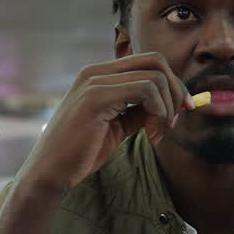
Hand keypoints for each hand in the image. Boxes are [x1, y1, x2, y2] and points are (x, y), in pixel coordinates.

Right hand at [21, 52, 194, 194]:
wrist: (51, 172)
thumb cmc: (82, 152)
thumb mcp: (118, 127)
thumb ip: (139, 112)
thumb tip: (170, 106)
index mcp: (99, 75)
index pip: (148, 62)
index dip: (173, 83)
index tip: (182, 110)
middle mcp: (96, 71)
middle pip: (155, 61)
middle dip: (176, 89)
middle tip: (176, 119)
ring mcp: (94, 81)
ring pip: (154, 76)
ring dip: (167, 106)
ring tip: (158, 132)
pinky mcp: (95, 97)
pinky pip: (144, 90)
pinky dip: (158, 111)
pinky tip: (151, 133)